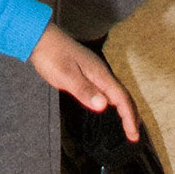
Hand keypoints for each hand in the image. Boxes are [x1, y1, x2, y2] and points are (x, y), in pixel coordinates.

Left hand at [29, 21, 138, 138]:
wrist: (40, 37)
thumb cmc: (52, 56)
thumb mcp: (66, 76)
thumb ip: (85, 91)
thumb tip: (104, 106)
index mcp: (99, 74)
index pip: (121, 98)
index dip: (129, 117)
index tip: (134, 136)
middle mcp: (101, 72)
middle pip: (123, 95)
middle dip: (131, 114)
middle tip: (134, 134)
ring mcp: (94, 71)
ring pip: (115, 92)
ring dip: (124, 108)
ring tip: (128, 123)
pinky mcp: (87, 71)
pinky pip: (106, 89)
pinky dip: (114, 101)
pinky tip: (109, 105)